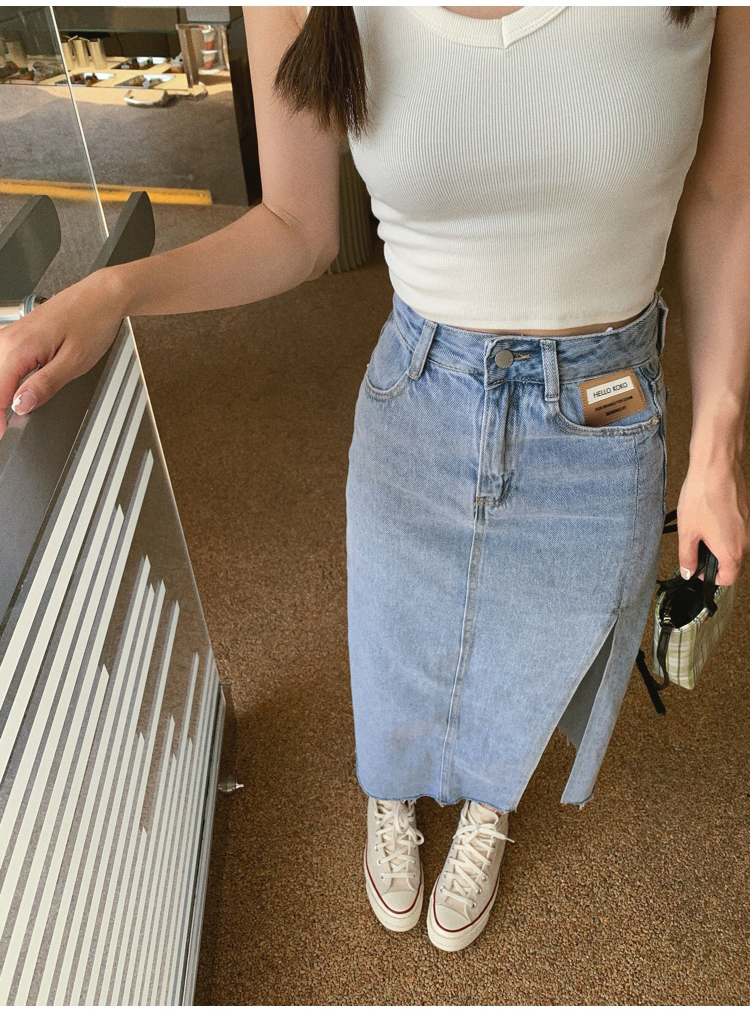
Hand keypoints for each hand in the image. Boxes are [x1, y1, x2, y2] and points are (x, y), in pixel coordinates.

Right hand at [0, 268, 125, 437]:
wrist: (101, 297)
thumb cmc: (92, 323)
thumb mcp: (73, 363)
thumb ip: (44, 385)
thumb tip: (20, 405)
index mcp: (19, 348)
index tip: (3, 434)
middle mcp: (8, 339)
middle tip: (6, 428)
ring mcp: (10, 335)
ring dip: (0, 395)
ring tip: (7, 416)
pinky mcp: (16, 335)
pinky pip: (1, 362)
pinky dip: (4, 380)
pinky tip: (14, 392)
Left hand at [677, 457, 749, 585]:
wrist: (717, 467)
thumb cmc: (703, 496)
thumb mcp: (687, 532)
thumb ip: (687, 557)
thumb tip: (688, 571)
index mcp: (731, 551)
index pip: (728, 579)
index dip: (710, 578)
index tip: (698, 570)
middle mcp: (745, 541)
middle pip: (731, 561)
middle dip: (712, 558)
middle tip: (695, 545)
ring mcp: (748, 526)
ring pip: (733, 543)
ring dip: (717, 541)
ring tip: (700, 526)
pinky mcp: (746, 512)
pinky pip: (735, 528)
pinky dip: (723, 527)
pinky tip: (709, 514)